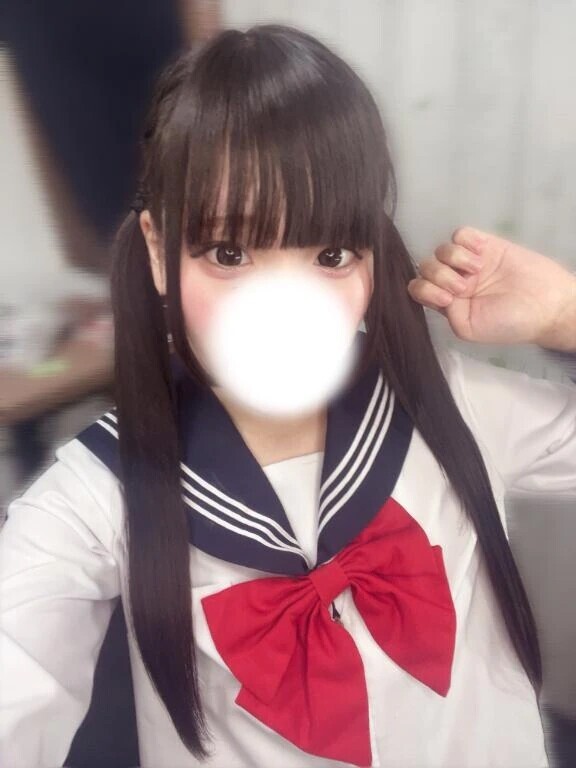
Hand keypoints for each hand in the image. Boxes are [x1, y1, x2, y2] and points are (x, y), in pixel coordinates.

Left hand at [407, 227, 575, 350]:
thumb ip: (446, 312)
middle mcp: (453, 281)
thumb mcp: (469, 329)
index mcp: (447, 303)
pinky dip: (466, 241)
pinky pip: (460, 234)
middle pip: (426, 267)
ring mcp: (467, 262)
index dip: (425, 289)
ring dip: (454, 259)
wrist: (546, 304)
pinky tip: (481, 253)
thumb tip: (437, 291)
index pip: (418, 288)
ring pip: (440, 250)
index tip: (446, 299)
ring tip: (477, 270)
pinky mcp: (484, 245)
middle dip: (441, 276)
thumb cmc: (508, 323)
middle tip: (465, 287)